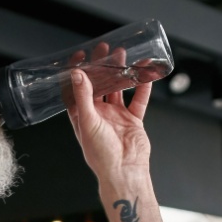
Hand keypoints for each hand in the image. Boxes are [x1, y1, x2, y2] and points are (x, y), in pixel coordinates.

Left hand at [66, 51, 152, 180]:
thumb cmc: (101, 154)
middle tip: (104, 50)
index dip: (77, 72)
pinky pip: (138, 99)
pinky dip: (142, 86)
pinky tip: (145, 73)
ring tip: (123, 56)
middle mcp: (98, 114)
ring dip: (121, 73)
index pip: (76, 89)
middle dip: (101, 67)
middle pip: (99, 85)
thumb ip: (84, 97)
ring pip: (118, 89)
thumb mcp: (88, 121)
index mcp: (82, 116)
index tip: (81, 55)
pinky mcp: (133, 120)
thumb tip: (77, 74)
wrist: (124, 171)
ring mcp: (116, 116)